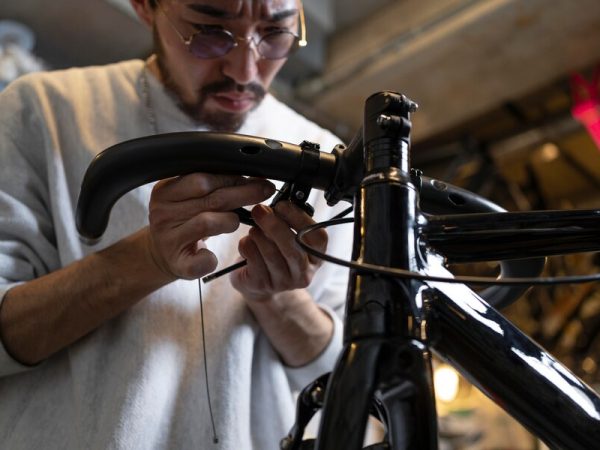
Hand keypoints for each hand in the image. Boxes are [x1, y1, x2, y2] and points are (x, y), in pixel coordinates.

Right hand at [146, 173, 274, 279]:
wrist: (161, 252)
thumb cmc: (185, 220)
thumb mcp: (190, 197)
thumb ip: (212, 185)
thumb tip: (251, 175)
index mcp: (165, 191)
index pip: (202, 179)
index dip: (233, 178)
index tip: (256, 178)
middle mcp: (163, 213)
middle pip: (210, 199)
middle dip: (243, 194)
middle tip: (264, 191)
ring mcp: (168, 239)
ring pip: (208, 223)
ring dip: (230, 221)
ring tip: (236, 221)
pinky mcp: (177, 263)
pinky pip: (200, 261)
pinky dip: (210, 259)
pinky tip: (213, 256)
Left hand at [230, 200, 327, 300]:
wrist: (257, 282)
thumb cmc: (276, 252)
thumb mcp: (289, 236)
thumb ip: (290, 222)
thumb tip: (279, 204)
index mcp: (316, 256)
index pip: (318, 238)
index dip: (300, 218)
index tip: (282, 205)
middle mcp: (304, 273)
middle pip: (293, 248)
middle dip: (274, 225)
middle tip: (259, 210)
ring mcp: (283, 282)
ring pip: (271, 253)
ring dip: (258, 234)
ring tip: (253, 228)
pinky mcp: (262, 285)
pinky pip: (253, 259)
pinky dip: (246, 244)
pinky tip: (247, 242)